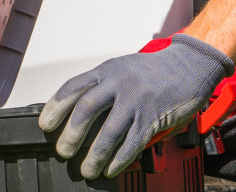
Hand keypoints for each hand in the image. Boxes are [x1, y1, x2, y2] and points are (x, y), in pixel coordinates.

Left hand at [39, 34, 233, 178]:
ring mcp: (137, 100)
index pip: (73, 87)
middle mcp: (119, 83)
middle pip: (87, 109)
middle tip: (63, 152)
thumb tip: (75, 114)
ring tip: (86, 170)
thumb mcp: (122, 69)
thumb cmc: (153, 71)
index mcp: (107, 70)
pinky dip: (119, 159)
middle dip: (71, 134)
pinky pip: (133, 142)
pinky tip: (110, 169)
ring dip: (94, 154)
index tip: (45, 125)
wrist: (190, 65)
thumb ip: (101, 87)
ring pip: (109, 131)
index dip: (56, 108)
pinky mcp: (153, 117)